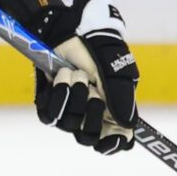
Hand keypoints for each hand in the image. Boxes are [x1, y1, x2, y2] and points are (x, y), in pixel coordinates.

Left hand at [3, 0, 136, 153]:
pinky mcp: (49, 104)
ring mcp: (69, 111)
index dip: (114, 144)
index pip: (116, 140)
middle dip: (91, 114)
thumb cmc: (97, 48)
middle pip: (90, 137)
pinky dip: (58, 94)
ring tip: (76, 74)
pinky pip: (50, 114)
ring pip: (69, 124)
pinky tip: (62, 76)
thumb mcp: (115, 70)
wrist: (69, 31)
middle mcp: (91, 115)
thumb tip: (127, 126)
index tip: (112, 139)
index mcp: (113, 110)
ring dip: (73, 97)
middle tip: (93, 90)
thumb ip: (121, 97)